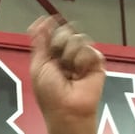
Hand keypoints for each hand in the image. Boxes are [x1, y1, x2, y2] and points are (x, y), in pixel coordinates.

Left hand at [29, 17, 104, 133]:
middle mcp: (67, 56)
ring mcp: (82, 58)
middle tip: (58, 64)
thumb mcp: (38, 66)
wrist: (68, 111)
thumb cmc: (50, 95)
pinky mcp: (96, 63)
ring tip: (70, 74)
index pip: (53, 33)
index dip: (51, 32)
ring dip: (71, 56)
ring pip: (78, 39)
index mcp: (52, 57)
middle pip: (66, 32)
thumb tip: (39, 22)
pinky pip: (90, 50)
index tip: (48, 37)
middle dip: (60, 45)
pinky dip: (83, 62)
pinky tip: (81, 76)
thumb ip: (39, 43)